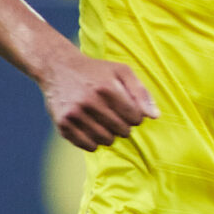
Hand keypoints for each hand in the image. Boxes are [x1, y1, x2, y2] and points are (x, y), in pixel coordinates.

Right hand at [37, 47, 157, 150]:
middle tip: (115, 115)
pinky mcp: (62, 124)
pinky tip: (92, 128)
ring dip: (110, 134)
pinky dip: (94, 141)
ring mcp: (74, 114)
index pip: (135, 118)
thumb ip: (141, 93)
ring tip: (103, 121)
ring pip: (106, 140)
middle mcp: (89, 102)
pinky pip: (88, 146)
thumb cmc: (96, 71)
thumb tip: (155, 116)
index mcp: (106, 88)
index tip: (128, 109)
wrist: (58, 67)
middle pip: (122, 131)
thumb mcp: (121, 72)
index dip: (135, 116)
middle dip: (124, 125)